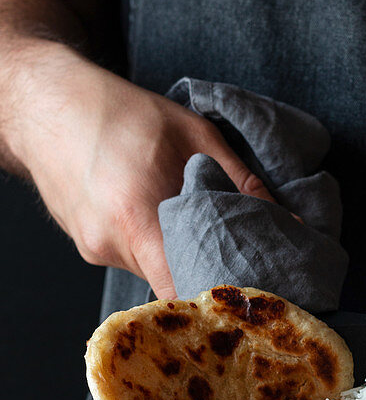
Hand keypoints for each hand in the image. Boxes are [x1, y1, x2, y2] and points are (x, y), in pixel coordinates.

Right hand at [18, 49, 272, 298]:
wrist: (46, 104)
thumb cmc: (122, 112)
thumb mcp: (194, 135)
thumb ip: (239, 182)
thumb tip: (286, 221)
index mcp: (138, 218)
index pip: (182, 288)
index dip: (215, 295)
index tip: (245, 295)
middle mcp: (111, 244)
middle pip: (172, 282)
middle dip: (205, 272)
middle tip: (237, 262)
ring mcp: (95, 250)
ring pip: (153, 271)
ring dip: (178, 255)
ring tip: (196, 229)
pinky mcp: (87, 247)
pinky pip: (133, 258)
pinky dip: (154, 246)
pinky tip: (160, 217)